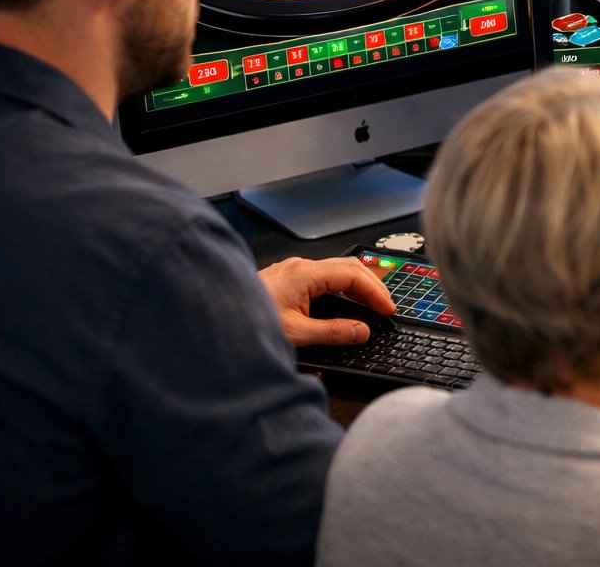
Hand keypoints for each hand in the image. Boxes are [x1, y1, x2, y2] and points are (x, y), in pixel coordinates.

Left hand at [257, 256, 395, 346]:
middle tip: (384, 305)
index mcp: (304, 274)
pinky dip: (340, 286)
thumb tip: (361, 331)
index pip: (353, 275)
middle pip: (348, 266)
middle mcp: (299, 267)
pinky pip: (322, 276)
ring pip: (335, 269)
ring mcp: (291, 271)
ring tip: (369, 303)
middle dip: (371, 284)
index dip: (376, 291)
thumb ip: (333, 333)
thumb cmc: (244, 323)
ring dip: (356, 284)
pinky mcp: (285, 279)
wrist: (211, 316)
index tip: (387, 308)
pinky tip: (342, 300)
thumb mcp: (295, 333)